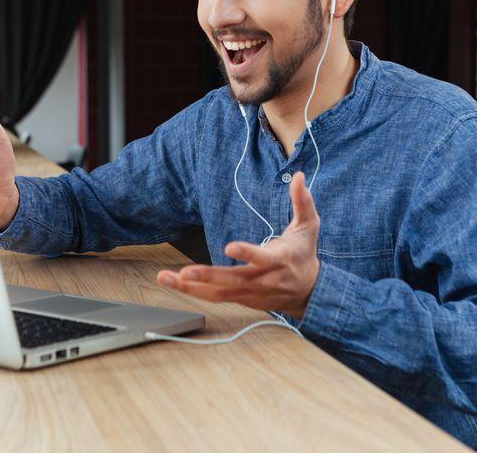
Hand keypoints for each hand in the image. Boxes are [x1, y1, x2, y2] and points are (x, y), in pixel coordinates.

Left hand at [156, 171, 320, 317]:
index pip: (262, 258)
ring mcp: (250, 293)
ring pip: (218, 293)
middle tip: (185, 272)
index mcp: (279, 260)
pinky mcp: (241, 299)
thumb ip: (303, 201)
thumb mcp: (309, 225)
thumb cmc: (304, 253)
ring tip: (166, 278)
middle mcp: (262, 279)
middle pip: (233, 281)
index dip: (247, 253)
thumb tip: (297, 176)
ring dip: (191, 287)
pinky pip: (215, 297)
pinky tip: (175, 283)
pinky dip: (194, 292)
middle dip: (207, 277)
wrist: (308, 291)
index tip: (230, 247)